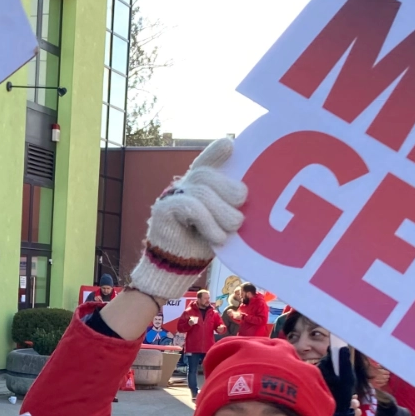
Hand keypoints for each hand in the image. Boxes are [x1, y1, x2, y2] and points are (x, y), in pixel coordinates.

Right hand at [127, 137, 247, 300]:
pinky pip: (191, 207)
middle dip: (229, 189)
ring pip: (201, 190)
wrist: (176, 269)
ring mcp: (171, 196)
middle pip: (206, 174)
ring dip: (222, 211)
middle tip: (241, 208)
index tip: (230, 146)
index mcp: (199, 185)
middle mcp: (183, 185)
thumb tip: (251, 195)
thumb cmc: (203, 244)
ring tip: (232, 228)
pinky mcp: (163, 210)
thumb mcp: (222, 222)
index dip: (216, 151)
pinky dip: (208, 223)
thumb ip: (230, 205)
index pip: (206, 161)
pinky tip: (219, 238)